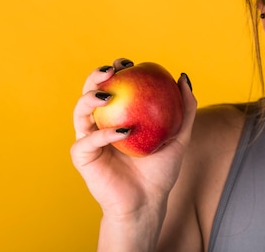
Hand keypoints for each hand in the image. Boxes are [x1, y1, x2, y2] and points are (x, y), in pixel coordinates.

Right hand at [70, 58, 196, 220]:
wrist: (147, 203)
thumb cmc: (161, 171)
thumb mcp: (179, 136)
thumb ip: (184, 109)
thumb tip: (182, 77)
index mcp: (117, 114)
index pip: (113, 85)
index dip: (117, 69)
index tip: (132, 63)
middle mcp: (99, 122)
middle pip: (90, 91)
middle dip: (96, 76)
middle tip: (112, 70)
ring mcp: (88, 138)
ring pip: (80, 111)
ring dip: (90, 98)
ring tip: (108, 94)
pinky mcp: (83, 157)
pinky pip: (88, 141)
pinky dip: (104, 134)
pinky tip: (123, 130)